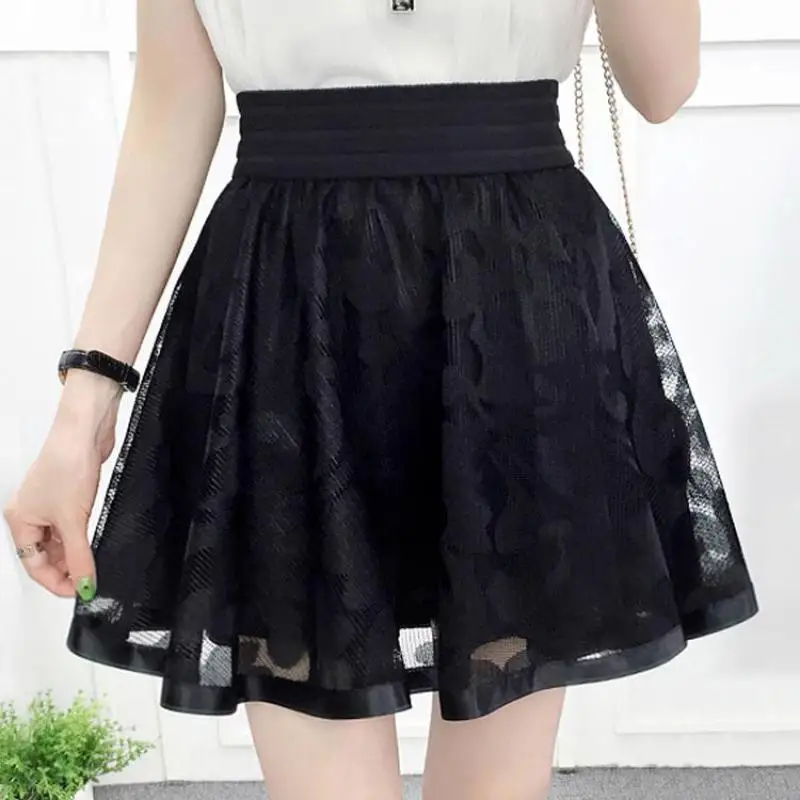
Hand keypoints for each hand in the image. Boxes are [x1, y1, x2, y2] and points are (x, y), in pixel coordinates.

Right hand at [4, 373, 118, 598]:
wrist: (85, 432)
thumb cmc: (66, 465)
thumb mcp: (73, 520)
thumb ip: (79, 556)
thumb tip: (84, 584)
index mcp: (20, 520)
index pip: (33, 564)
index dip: (56, 582)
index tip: (79, 592)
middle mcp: (32, 514)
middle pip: (45, 555)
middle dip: (66, 570)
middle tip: (89, 582)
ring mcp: (51, 505)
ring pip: (60, 541)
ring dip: (75, 555)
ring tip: (94, 567)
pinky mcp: (71, 496)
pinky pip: (73, 527)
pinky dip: (82, 539)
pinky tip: (95, 546)